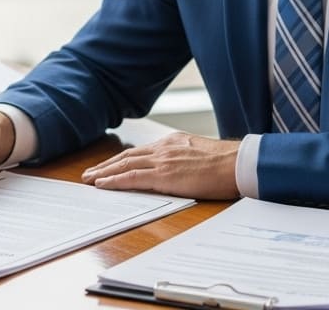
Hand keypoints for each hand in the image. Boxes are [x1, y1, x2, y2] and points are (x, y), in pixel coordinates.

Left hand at [81, 132, 240, 198]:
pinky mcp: (164, 175)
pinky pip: (132, 177)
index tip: (108, 166)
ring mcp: (162, 161)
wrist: (239, 163)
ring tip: (89, 180)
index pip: (140, 152)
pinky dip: (114, 180)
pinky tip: (102, 184)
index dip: (121, 160)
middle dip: (106, 166)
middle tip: (89, 174)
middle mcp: (163, 148)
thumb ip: (185, 159)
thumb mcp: (201, 154)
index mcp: (172, 143)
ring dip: (104, 173)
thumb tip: (179, 169)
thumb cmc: (227, 164)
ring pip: (124, 165)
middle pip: (127, 156)